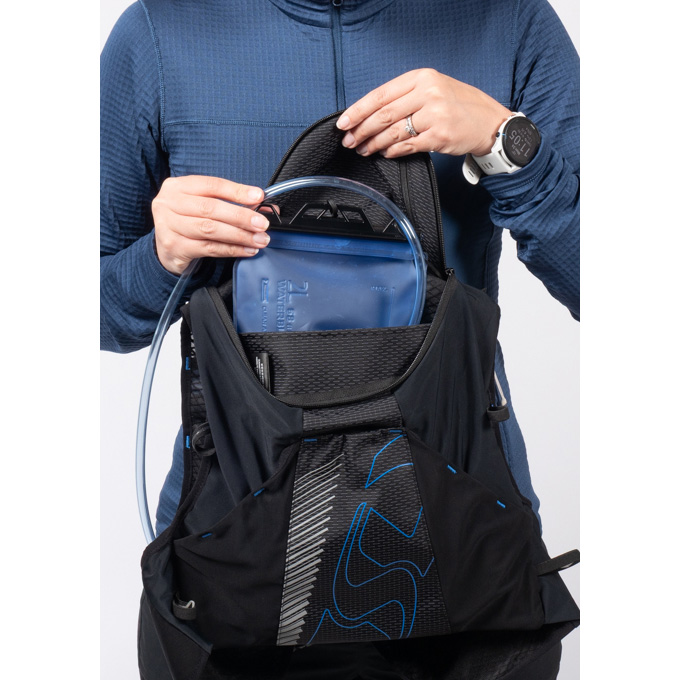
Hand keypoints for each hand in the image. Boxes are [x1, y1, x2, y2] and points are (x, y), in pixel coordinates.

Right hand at [152, 175, 269, 274]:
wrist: (163, 248)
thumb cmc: (187, 221)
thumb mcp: (201, 205)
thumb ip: (227, 203)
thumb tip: (262, 207)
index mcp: (177, 186)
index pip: (211, 185)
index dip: (236, 191)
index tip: (258, 197)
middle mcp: (168, 203)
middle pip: (210, 208)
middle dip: (241, 216)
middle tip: (262, 224)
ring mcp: (168, 226)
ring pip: (210, 229)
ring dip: (239, 235)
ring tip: (259, 239)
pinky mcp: (174, 247)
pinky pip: (209, 248)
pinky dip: (232, 249)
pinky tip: (247, 249)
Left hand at [336, 69, 510, 158]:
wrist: (491, 123)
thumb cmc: (460, 106)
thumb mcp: (434, 89)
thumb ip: (405, 97)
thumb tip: (370, 114)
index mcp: (422, 77)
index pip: (381, 94)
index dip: (358, 110)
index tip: (343, 122)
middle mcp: (428, 93)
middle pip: (383, 115)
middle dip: (361, 130)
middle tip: (349, 141)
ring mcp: (435, 115)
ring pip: (393, 132)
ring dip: (374, 144)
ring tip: (363, 150)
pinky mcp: (439, 137)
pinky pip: (408, 147)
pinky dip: (393, 152)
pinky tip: (384, 153)